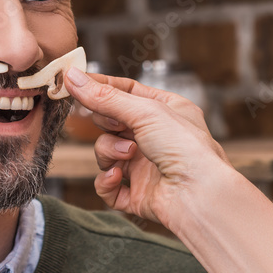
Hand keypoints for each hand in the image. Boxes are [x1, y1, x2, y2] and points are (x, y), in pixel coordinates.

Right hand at [63, 69, 231, 233]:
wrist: (200, 195)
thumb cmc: (187, 148)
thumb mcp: (145, 112)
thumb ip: (105, 97)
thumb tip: (72, 77)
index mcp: (166, 111)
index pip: (126, 91)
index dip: (101, 87)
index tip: (74, 82)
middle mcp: (156, 137)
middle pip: (111, 123)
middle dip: (107, 124)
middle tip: (114, 124)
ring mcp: (146, 166)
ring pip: (106, 153)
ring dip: (110, 152)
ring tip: (128, 155)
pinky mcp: (137, 194)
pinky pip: (107, 185)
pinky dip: (106, 181)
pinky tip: (115, 177)